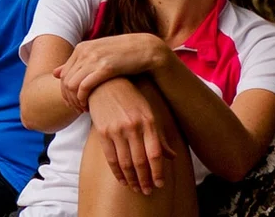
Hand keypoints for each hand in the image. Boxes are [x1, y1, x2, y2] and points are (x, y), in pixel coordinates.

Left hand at [56, 34, 169, 110]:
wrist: (147, 49)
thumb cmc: (123, 56)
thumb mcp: (98, 56)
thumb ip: (77, 63)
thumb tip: (55, 73)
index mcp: (81, 48)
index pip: (62, 74)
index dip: (64, 92)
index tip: (73, 103)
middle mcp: (84, 52)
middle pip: (65, 81)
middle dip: (68, 98)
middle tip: (76, 109)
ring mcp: (94, 58)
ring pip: (71, 85)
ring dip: (75, 101)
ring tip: (83, 109)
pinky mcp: (105, 67)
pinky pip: (84, 87)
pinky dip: (83, 99)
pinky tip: (89, 107)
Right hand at [85, 79, 176, 194]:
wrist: (106, 84)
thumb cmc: (131, 99)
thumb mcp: (149, 114)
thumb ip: (159, 137)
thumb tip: (171, 156)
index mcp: (149, 122)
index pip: (155, 154)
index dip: (157, 172)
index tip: (160, 184)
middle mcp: (134, 127)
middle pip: (140, 161)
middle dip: (144, 180)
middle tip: (147, 191)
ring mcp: (117, 130)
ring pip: (125, 162)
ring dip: (131, 179)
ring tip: (136, 188)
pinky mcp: (103, 131)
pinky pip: (110, 157)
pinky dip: (116, 171)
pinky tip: (121, 179)